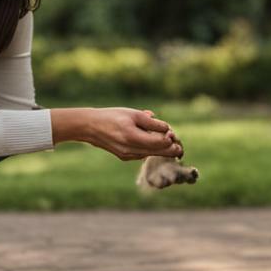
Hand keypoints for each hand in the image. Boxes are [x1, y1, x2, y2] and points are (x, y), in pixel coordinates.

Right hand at [52, 108, 182, 160]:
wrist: (90, 127)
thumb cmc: (112, 116)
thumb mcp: (133, 114)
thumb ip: (151, 122)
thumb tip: (167, 129)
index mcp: (133, 137)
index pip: (159, 143)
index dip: (169, 138)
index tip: (173, 133)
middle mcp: (131, 150)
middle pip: (157, 152)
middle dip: (170, 149)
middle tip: (180, 146)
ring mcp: (127, 156)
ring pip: (150, 154)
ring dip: (161, 149)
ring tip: (169, 142)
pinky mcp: (125, 157)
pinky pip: (142, 154)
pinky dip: (150, 149)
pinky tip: (153, 142)